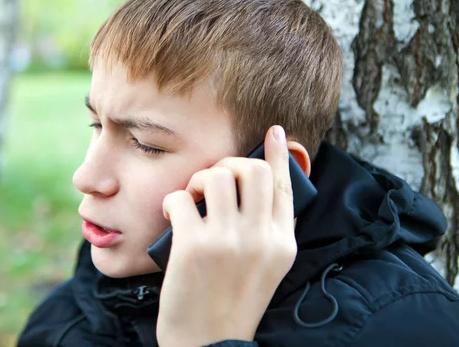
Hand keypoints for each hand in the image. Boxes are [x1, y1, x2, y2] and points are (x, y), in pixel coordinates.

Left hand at [156, 125, 296, 346]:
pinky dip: (173, 201)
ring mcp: (227, 241)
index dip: (279, 154)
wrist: (209, 344)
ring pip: (216, 176)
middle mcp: (260, 237)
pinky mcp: (193, 246)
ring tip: (193, 198)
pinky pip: (181, 197)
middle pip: (252, 170)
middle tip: (214, 179)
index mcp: (282, 242)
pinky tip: (172, 217)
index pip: (286, 185)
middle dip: (230, 164)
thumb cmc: (233, 301)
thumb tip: (260, 184)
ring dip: (199, 179)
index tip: (274, 132)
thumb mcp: (267, 267)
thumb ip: (268, 228)